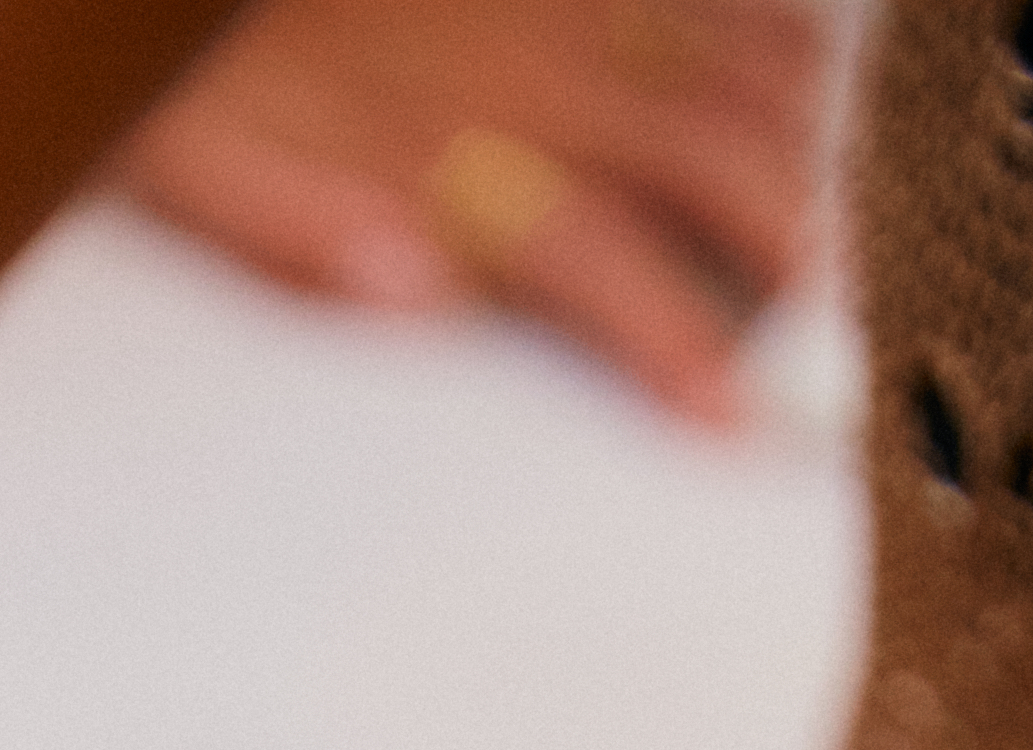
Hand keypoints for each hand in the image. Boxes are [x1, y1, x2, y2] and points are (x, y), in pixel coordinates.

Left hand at [114, 0, 826, 424]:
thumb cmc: (191, 82)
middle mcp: (530, 69)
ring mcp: (555, 1)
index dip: (673, 348)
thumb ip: (304, 243)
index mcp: (454, 155)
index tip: (731, 424)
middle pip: (705, 156)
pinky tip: (797, 65)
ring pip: (728, 56)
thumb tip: (412, 295)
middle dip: (787, 238)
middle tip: (838, 318)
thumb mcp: (210, 176)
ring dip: (797, 131)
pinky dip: (760, 25)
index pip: (598, 267)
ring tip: (840, 211)